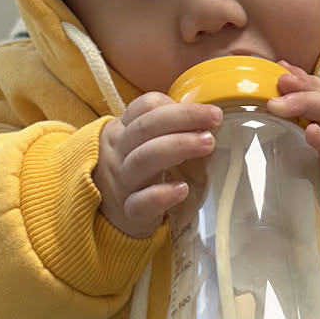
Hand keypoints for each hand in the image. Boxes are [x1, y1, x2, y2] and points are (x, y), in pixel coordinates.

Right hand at [94, 92, 221, 237]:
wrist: (105, 212)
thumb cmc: (134, 170)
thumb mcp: (139, 142)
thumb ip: (164, 127)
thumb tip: (206, 116)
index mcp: (123, 130)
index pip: (145, 107)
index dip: (177, 106)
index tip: (210, 112)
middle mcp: (120, 152)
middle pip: (145, 128)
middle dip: (183, 118)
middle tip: (215, 119)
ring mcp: (123, 182)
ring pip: (142, 160)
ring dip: (177, 146)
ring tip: (208, 144)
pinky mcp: (129, 212)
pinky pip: (140, 203)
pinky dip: (160, 195)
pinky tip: (182, 189)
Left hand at [269, 63, 319, 218]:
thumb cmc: (318, 175)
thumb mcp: (300, 147)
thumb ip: (286, 128)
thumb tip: (257, 106)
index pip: (317, 89)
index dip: (300, 75)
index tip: (279, 67)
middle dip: (301, 86)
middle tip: (277, 83)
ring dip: (307, 104)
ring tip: (281, 105)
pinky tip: (312, 132)